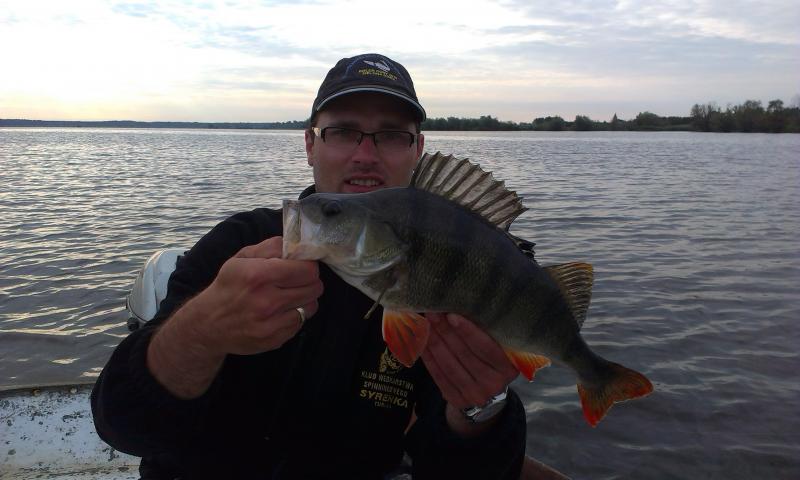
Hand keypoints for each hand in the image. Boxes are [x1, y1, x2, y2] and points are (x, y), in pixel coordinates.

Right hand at [191, 236, 323, 355]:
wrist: (208, 324)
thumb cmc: (228, 286)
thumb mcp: (241, 258)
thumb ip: (270, 247)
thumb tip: (295, 245)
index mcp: (259, 275)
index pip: (307, 269)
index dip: (308, 265)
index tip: (302, 266)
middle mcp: (267, 301)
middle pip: (315, 288)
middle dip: (310, 281)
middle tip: (298, 280)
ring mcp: (272, 324)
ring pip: (311, 306)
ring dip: (305, 299)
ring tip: (290, 296)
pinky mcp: (275, 340)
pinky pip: (301, 323)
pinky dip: (296, 315)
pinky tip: (281, 311)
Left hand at [420, 313, 517, 434]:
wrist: (488, 397)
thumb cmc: (492, 363)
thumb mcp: (499, 351)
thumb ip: (486, 334)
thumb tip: (460, 307)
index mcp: (508, 368)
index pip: (486, 348)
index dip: (468, 331)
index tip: (451, 315)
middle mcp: (493, 384)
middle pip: (464, 354)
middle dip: (446, 332)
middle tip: (433, 313)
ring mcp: (474, 394)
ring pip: (449, 365)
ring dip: (434, 342)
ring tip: (425, 323)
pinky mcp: (457, 400)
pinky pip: (439, 376)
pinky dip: (429, 357)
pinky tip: (421, 342)